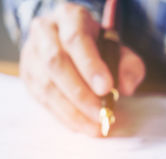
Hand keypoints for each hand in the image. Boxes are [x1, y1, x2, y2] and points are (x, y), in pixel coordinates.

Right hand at [20, 3, 144, 135]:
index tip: (107, 88)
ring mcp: (32, 54)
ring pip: (47, 85)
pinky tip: (82, 126)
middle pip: (57, 62)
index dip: (91, 65)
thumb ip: (129, 66)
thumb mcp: (120, 50)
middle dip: (82, 93)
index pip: (76, 39)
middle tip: (102, 114)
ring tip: (96, 127)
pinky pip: (43, 100)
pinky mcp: (28, 76)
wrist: (74, 43)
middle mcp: (46, 32)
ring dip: (73, 111)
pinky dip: (65, 116)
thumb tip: (126, 88)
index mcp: (70, 17)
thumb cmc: (99, 48)